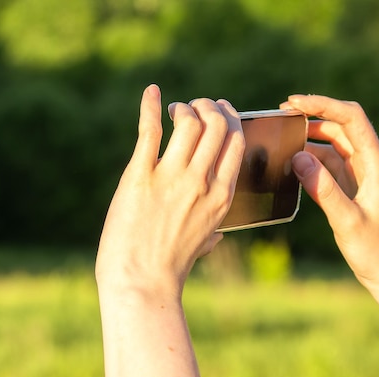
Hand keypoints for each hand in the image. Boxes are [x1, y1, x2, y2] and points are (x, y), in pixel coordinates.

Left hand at [96, 85, 244, 300]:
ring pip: (189, 122)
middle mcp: (203, 182)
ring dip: (183, 108)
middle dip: (209, 106)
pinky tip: (151, 94)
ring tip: (174, 109)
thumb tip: (216, 236)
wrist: (141, 281)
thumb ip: (213, 231)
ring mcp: (173, 178)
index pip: (237, 142)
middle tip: (196, 105)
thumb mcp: (203, 243)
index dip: (231, 118)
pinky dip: (150, 106)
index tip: (222, 110)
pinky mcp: (140, 176)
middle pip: (217, 125)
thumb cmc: (171, 265)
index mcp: (223, 196)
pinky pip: (150, 130)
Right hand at [281, 95, 378, 292]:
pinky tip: (292, 164)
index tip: (294, 103)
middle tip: (281, 116)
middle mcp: (369, 164)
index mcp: (376, 164)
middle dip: (313, 116)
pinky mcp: (351, 189)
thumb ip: (323, 188)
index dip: (324, 105)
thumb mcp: (347, 221)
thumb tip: (298, 157)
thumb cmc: (376, 250)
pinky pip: (329, 165)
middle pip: (341, 126)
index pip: (352, 119)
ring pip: (333, 145)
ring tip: (282, 139)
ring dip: (309, 139)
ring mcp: (360, 176)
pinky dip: (311, 161)